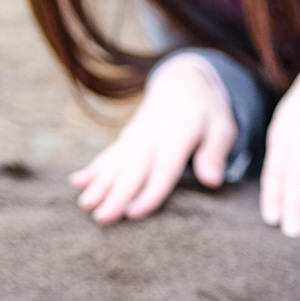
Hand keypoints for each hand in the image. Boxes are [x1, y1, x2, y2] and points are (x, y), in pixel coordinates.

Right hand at [69, 59, 237, 223]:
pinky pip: (109, 154)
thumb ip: (216, 152)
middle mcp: (152, 136)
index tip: (135, 213)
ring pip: (116, 163)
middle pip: (133, 169)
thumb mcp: (222, 126)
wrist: (183, 82)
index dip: (150, 192)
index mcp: (177, 135)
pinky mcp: (128, 138)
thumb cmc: (208, 112)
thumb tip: (212, 182)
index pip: (163, 169)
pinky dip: (93, 168)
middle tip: (102, 218)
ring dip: (99, 184)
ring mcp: (136, 136)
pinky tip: (76, 183)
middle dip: (116, 194)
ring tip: (84, 205)